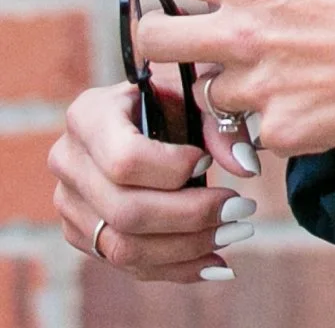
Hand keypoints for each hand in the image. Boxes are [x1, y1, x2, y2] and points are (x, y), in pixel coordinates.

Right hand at [50, 81, 257, 283]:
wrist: (139, 111)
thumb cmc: (170, 94)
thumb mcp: (192, 89)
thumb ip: (219, 121)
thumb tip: (244, 165)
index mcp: (87, 117)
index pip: (125, 160)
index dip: (172, 170)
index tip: (208, 163)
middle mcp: (68, 163)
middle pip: (126, 212)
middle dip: (191, 216)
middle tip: (241, 209)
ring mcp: (70, 205)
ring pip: (125, 249)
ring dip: (187, 248)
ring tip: (234, 232)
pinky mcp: (83, 236)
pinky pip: (128, 266)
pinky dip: (177, 268)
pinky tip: (215, 261)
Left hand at [132, 0, 334, 153]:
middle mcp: (243, 35)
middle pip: (154, 42)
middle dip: (162, 44)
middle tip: (187, 46)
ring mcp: (259, 89)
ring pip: (209, 97)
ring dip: (230, 90)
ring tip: (265, 81)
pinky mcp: (282, 132)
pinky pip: (259, 133)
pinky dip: (276, 125)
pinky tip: (305, 110)